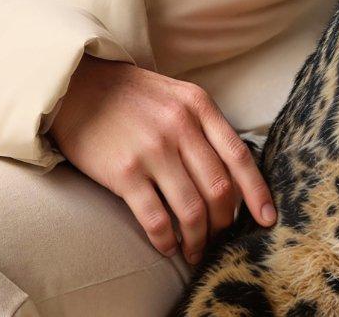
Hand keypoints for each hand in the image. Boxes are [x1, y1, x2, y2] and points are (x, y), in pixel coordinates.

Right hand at [46, 55, 274, 265]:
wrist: (72, 87)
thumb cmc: (127, 96)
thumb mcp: (173, 95)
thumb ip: (202, 125)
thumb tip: (231, 175)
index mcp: (197, 105)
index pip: (239, 157)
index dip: (257, 194)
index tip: (265, 220)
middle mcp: (178, 126)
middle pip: (219, 189)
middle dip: (224, 223)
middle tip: (219, 238)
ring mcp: (151, 150)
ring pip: (192, 211)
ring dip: (198, 240)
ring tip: (194, 251)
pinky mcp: (124, 173)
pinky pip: (156, 219)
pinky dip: (166, 240)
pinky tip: (166, 246)